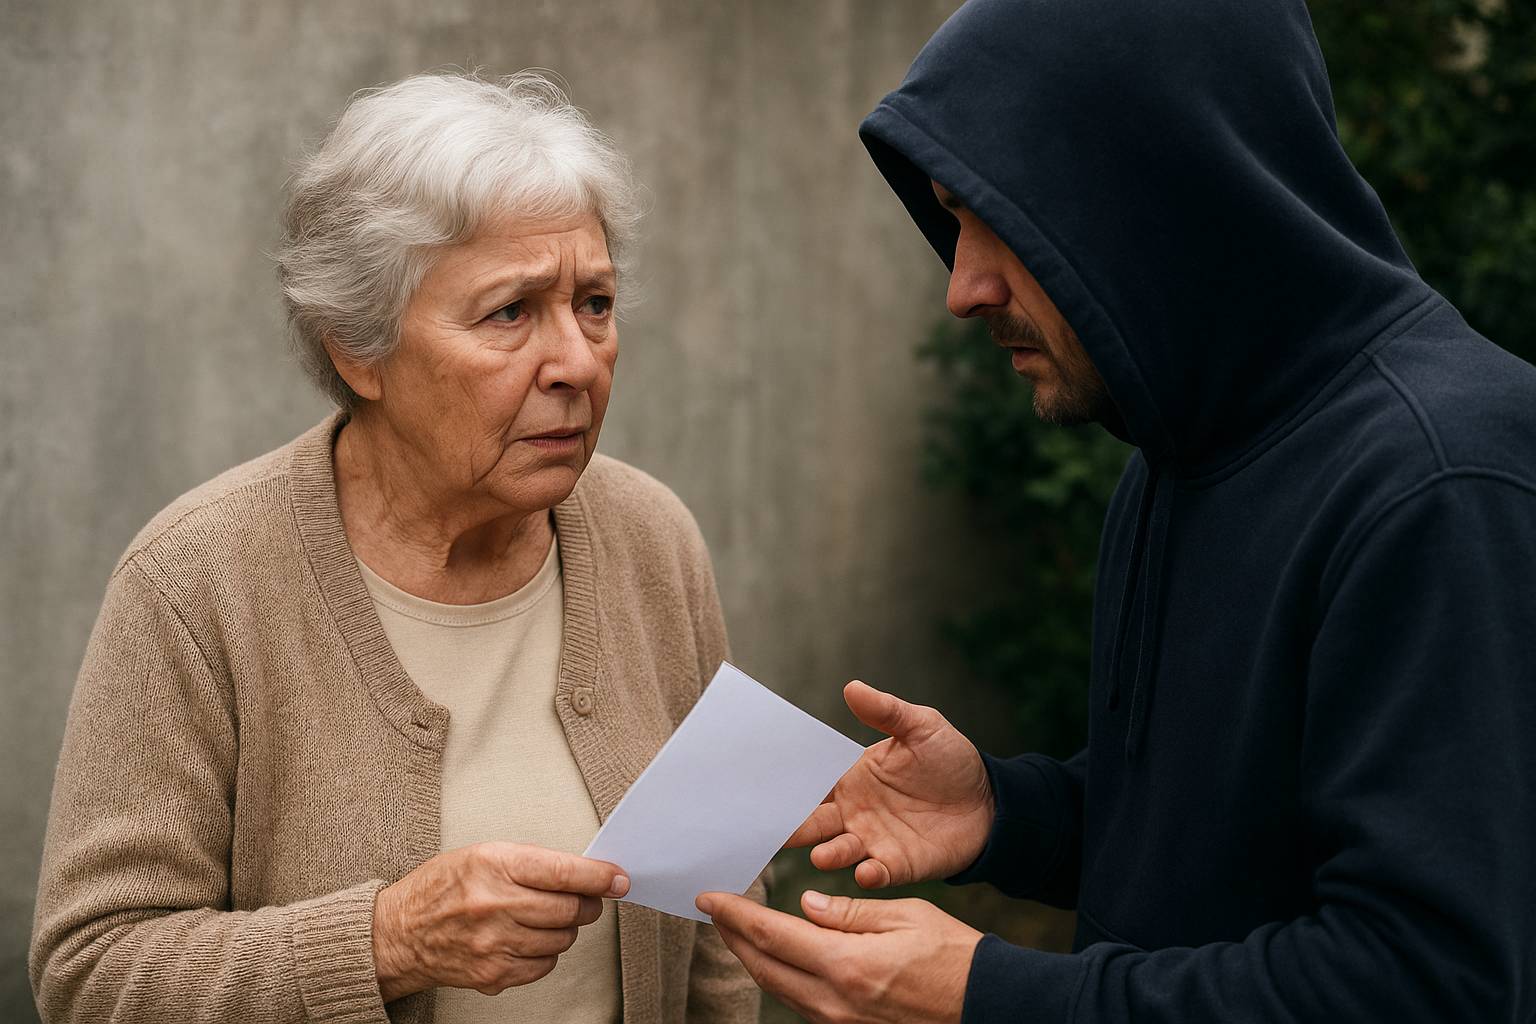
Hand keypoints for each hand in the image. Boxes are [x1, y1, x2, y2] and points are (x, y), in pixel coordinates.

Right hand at [372, 842, 627, 1001]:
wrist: (399, 932)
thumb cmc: (442, 888)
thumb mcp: (482, 854)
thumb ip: (532, 863)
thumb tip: (585, 874)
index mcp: (494, 864)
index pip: (564, 872)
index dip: (599, 877)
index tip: (618, 879)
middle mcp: (494, 903)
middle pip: (570, 909)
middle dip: (587, 904)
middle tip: (583, 899)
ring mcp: (494, 942)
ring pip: (562, 939)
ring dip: (565, 929)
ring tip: (544, 918)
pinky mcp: (493, 972)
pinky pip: (544, 965)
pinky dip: (546, 953)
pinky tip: (527, 939)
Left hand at [697, 890, 980, 1023]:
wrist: (990, 1006)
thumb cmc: (955, 956)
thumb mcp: (905, 916)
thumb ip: (849, 912)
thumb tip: (805, 905)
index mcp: (846, 965)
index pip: (773, 935)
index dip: (735, 916)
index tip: (710, 899)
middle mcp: (835, 1001)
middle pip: (765, 967)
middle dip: (734, 938)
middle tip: (714, 912)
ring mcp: (841, 1022)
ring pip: (780, 989)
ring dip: (753, 959)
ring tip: (738, 932)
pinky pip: (802, 1003)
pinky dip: (782, 977)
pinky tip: (779, 960)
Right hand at [788, 680, 993, 887]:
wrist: (990, 801)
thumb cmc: (951, 760)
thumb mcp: (921, 726)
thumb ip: (886, 711)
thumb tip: (851, 687)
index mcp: (852, 779)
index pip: (812, 783)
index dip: (789, 786)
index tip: (765, 788)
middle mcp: (854, 813)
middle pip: (813, 822)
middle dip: (792, 827)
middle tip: (772, 832)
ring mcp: (873, 841)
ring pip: (839, 850)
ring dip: (829, 855)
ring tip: (822, 856)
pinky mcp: (897, 865)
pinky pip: (877, 873)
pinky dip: (868, 875)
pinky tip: (866, 871)